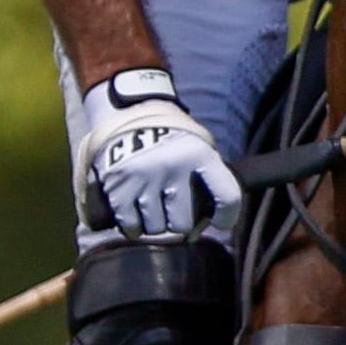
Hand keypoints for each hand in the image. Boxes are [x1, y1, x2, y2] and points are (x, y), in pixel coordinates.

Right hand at [78, 69, 240, 239]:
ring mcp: (143, 176)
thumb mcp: (199, 149)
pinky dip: (134, 227)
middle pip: (183, 223)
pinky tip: (137, 217)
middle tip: (175, 213)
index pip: (227, 196)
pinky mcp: (117, 185)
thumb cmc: (172, 143)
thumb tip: (208, 227)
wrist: (129, 117)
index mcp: (199, 154)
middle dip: (180, 224)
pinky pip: (131, 225)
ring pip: (156, 227)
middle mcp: (172, 165)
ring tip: (154, 208)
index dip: (227, 217)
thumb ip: (209, 181)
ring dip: (156, 224)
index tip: (221, 223)